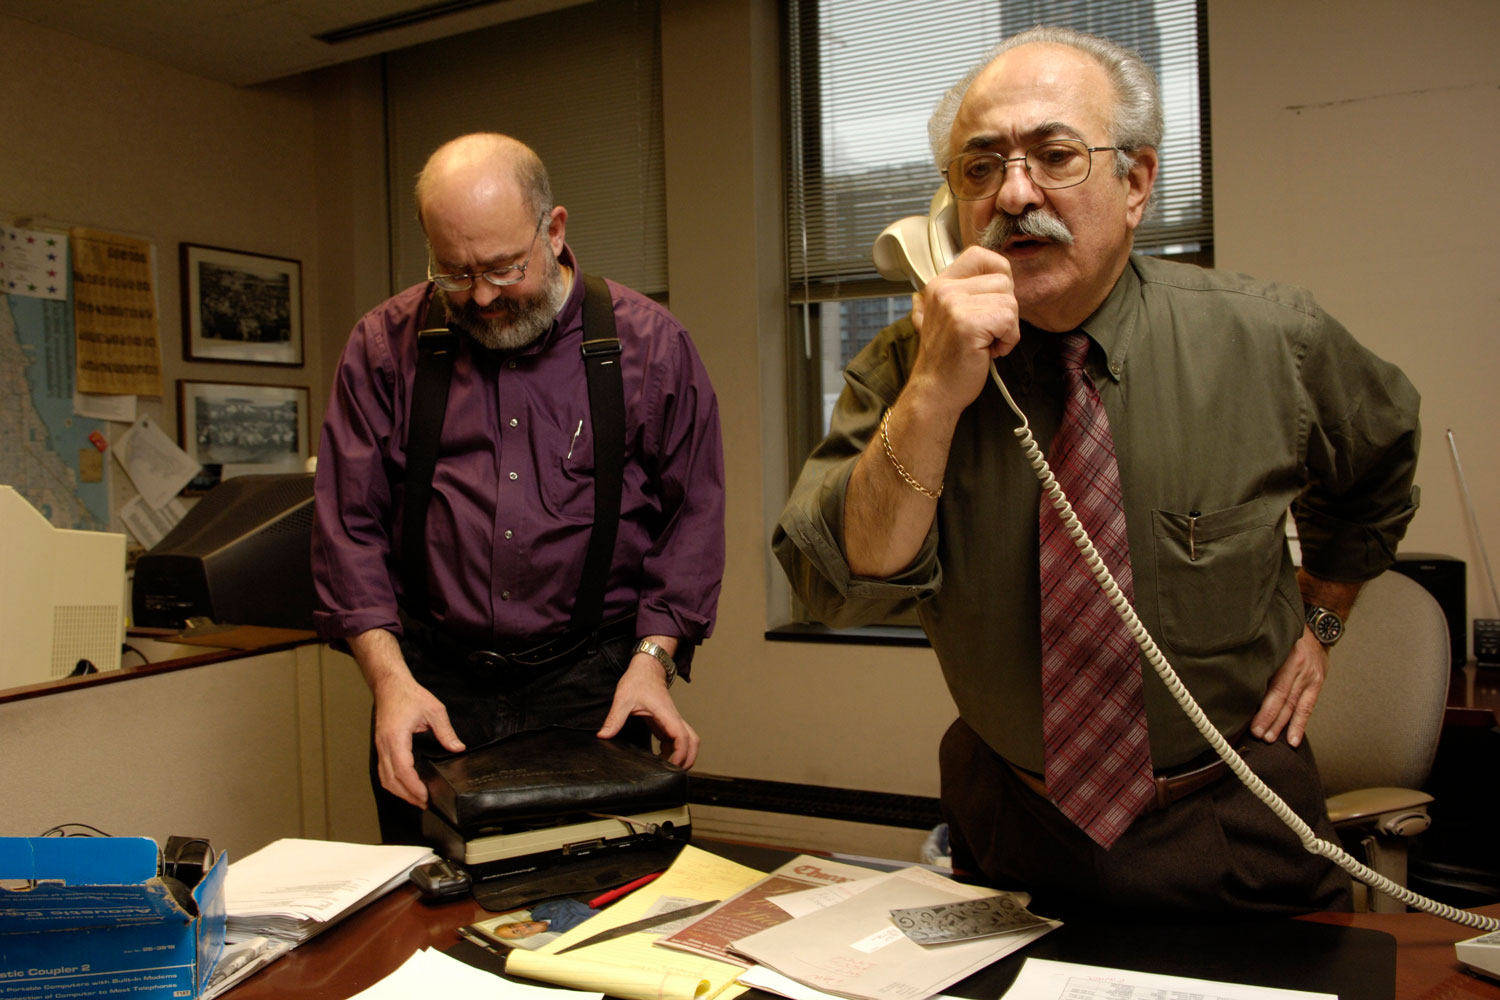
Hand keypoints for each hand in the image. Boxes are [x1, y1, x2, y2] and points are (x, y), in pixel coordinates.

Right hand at [370, 678, 465, 807]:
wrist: (391, 686)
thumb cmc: (409, 695)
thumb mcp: (434, 710)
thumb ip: (446, 731)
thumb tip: (457, 748)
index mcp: (396, 737)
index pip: (403, 769)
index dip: (413, 787)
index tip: (425, 796)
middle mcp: (384, 745)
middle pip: (391, 780)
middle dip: (407, 795)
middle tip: (424, 804)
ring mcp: (380, 747)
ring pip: (385, 778)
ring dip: (399, 792)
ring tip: (417, 800)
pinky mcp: (381, 747)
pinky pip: (383, 771)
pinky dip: (394, 783)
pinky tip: (405, 787)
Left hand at [597, 650, 699, 768]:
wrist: (647, 667)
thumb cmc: (638, 680)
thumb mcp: (623, 699)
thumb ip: (614, 719)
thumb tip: (603, 736)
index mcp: (666, 713)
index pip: (681, 736)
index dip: (680, 753)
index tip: (671, 766)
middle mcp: (673, 718)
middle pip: (693, 741)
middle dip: (689, 759)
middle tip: (674, 773)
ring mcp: (672, 720)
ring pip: (689, 740)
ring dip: (684, 755)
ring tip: (668, 769)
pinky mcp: (667, 722)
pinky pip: (677, 738)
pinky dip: (674, 750)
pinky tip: (661, 757)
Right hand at [907, 245, 1021, 418]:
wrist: (935, 392)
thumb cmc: (949, 358)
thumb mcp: (949, 315)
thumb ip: (967, 292)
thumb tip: (1000, 275)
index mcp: (940, 283)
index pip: (981, 255)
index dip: (999, 276)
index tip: (993, 302)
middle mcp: (944, 289)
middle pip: (1003, 280)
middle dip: (1006, 309)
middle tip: (987, 331)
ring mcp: (954, 305)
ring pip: (1010, 301)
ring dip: (1008, 328)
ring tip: (986, 343)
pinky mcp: (967, 323)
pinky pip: (1009, 320)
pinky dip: (1008, 340)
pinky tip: (989, 351)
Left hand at [1251, 627, 1328, 746]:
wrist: (1317, 630)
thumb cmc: (1288, 637)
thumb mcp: (1274, 644)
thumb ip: (1263, 663)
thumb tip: (1243, 686)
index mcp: (1286, 659)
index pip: (1275, 690)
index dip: (1265, 710)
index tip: (1253, 725)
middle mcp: (1300, 670)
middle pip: (1284, 700)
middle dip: (1271, 720)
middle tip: (1259, 736)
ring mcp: (1310, 678)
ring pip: (1296, 706)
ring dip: (1283, 726)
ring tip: (1272, 740)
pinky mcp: (1317, 684)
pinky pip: (1309, 707)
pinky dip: (1300, 724)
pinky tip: (1293, 739)